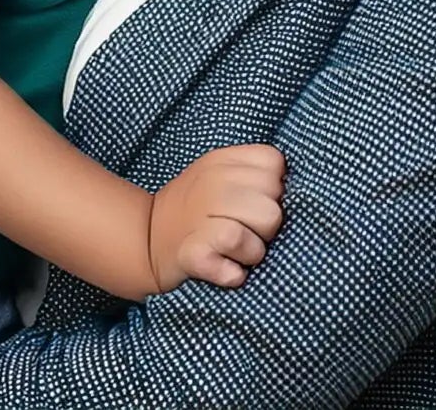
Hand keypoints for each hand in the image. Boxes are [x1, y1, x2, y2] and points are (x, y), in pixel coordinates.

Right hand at [147, 143, 284, 291]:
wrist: (145, 239)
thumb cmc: (194, 208)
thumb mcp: (218, 174)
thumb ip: (252, 173)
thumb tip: (290, 188)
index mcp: (222, 161)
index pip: (275, 164)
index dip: (274, 186)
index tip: (256, 200)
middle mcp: (211, 184)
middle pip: (273, 207)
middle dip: (267, 227)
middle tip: (245, 231)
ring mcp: (200, 219)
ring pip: (258, 235)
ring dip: (254, 252)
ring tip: (237, 252)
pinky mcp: (193, 254)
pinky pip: (235, 267)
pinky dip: (236, 274)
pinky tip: (226, 269)